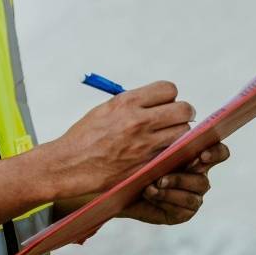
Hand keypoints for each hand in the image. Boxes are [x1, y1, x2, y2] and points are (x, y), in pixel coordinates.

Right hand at [41, 81, 194, 198]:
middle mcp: (139, 121)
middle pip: (184, 110)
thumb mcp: (105, 109)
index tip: (165, 103)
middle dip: (182, 113)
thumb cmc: (85, 137)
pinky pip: (173, 153)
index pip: (168, 89)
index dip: (169, 96)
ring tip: (167, 137)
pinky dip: (171, 152)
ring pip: (183, 132)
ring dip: (179, 134)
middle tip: (174, 119)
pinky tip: (160, 152)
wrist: (71, 164)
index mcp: (127, 102)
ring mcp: (145, 144)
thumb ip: (132, 104)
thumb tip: (154, 101)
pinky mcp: (147, 164)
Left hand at [118, 142, 229, 224]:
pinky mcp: (182, 212)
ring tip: (151, 186)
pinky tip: (149, 194)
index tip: (202, 154)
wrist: (120, 184)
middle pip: (204, 179)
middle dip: (182, 179)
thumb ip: (164, 140)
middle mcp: (197, 176)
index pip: (217, 152)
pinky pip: (181, 208)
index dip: (216, 153)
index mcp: (195, 156)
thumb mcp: (149, 146)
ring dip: (171, 190)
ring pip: (192, 196)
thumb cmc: (136, 159)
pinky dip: (164, 200)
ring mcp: (191, 196)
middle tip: (162, 178)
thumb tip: (171, 131)